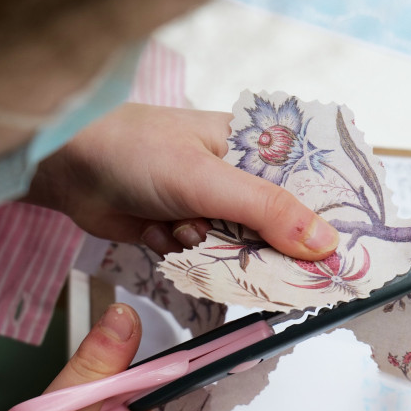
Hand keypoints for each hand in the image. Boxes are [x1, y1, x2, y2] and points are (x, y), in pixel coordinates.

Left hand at [27, 103, 338, 258]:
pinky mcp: (178, 232)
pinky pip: (200, 260)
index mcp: (252, 150)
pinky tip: (158, 233)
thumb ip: (267, 211)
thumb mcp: (209, 178)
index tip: (340, 260)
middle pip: (274, 229)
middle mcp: (234, 180)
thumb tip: (326, 244)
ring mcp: (205, 208)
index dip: (324, 223)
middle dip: (263, 249)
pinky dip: (182, 256)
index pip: (306, 189)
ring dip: (213, 253)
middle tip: (256, 261)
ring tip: (183, 228)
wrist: (69, 169)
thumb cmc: (138, 152)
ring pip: (235, 251)